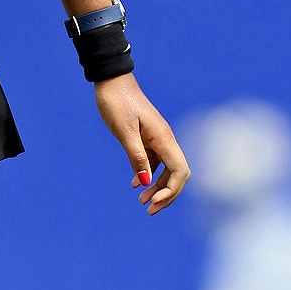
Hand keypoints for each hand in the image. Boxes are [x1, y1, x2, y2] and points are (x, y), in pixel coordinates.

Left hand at [95, 72, 190, 214]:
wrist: (110, 80)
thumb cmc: (116, 102)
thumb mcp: (124, 130)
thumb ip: (136, 156)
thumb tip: (145, 182)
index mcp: (163, 138)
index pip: (180, 171)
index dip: (172, 190)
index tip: (154, 202)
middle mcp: (164, 139)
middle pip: (176, 174)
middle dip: (166, 194)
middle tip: (148, 209)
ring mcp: (156, 138)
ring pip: (165, 169)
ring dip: (156, 186)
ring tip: (141, 201)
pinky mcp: (147, 136)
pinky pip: (154, 160)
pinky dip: (147, 174)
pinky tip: (135, 183)